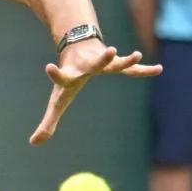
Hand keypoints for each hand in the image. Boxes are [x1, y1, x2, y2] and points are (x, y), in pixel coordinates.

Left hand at [29, 40, 161, 144]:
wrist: (77, 46)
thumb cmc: (68, 77)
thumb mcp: (58, 100)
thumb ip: (48, 122)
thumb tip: (33, 144)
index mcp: (70, 75)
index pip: (61, 77)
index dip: (55, 74)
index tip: (49, 67)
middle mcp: (86, 66)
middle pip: (94, 64)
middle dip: (102, 59)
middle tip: (111, 51)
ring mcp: (101, 63)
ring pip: (114, 62)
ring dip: (125, 60)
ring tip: (136, 55)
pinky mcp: (114, 63)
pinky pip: (131, 70)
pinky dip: (143, 70)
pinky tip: (158, 69)